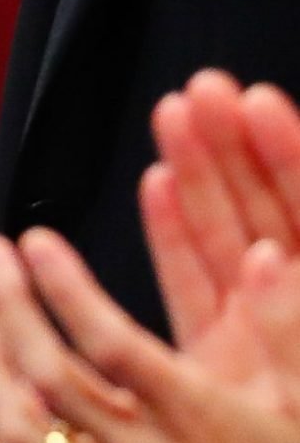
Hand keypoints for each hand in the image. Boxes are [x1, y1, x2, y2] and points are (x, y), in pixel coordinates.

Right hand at [144, 72, 299, 377]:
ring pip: (223, 232)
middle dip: (234, 143)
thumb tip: (265, 259)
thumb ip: (291, 330)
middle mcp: (290, 301)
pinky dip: (170, 232)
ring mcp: (252, 326)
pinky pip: (190, 280)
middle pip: (264, 206)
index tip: (256, 101)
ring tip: (170, 112)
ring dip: (196, 171)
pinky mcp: (213, 356)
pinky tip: (155, 183)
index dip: (287, 152)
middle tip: (204, 86)